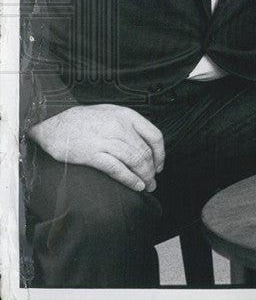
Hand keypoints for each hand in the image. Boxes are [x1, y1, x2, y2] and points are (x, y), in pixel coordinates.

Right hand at [27, 104, 165, 191]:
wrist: (52, 123)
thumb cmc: (82, 120)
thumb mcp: (110, 112)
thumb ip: (128, 124)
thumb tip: (144, 142)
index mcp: (127, 115)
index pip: (154, 135)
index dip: (160, 153)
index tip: (160, 165)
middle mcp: (119, 127)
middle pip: (145, 152)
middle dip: (152, 170)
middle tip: (153, 181)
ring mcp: (106, 140)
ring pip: (135, 161)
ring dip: (145, 176)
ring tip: (147, 186)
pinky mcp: (92, 154)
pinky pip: (118, 169)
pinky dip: (130, 179)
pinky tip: (136, 186)